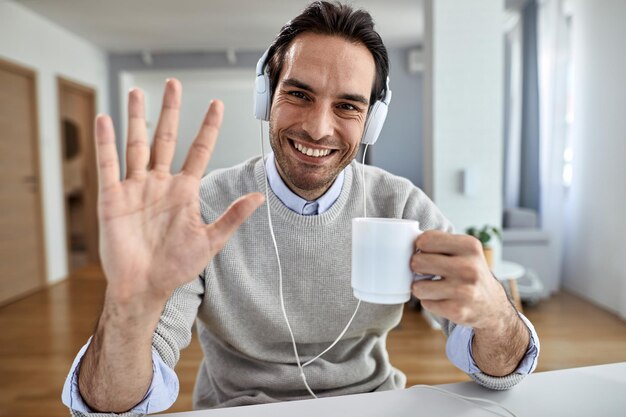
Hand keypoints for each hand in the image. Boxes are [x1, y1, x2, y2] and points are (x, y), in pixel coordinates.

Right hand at [95, 79, 263, 305]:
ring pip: (136, 144)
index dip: (207, 128)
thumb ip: (232, 217)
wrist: (145, 287)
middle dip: (170, 111)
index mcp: (185, 191)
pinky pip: (109, 165)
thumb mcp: (210, 241)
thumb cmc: (177, 267)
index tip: (217, 104)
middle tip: (173, 83)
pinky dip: (106, 143)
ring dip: (137, 118)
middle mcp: (161, 183)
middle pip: (166, 138)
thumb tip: (259, 197)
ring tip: (137, 92)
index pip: (198, 151)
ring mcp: (136, 188)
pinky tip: (105, 120)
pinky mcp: (113, 198)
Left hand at [410, 231, 511, 329]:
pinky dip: (430, 301)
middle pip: (417, 262)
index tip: (428, 252)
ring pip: (418, 286)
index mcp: (470, 246)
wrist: (492, 304)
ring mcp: (464, 291)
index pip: (425, 240)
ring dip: (422, 287)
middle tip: (428, 270)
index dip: (421, 247)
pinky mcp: (458, 311)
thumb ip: (439, 241)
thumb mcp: (463, 249)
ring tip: (435, 286)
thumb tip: (407, 243)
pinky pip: (426, 303)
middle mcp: (469, 267)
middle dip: (418, 267)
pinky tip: (444, 299)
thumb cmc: (469, 272)